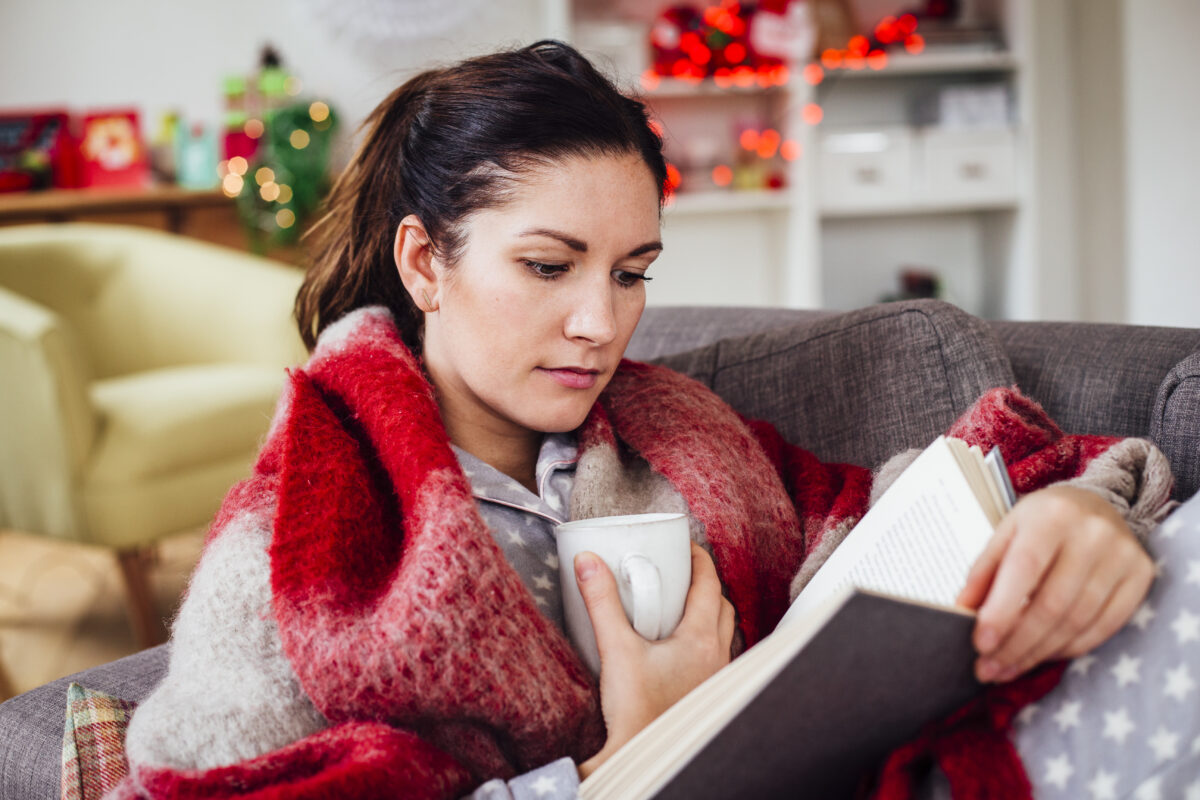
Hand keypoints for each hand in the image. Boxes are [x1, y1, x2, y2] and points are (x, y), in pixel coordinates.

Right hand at [576, 542, 735, 776]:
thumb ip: (601, 601)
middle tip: (682, 572)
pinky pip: (715, 657)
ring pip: (723, 633)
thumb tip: (587, 561)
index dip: (700, 560)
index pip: (710, 585)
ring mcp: (714, 678)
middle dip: (706, 584)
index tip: (687, 547)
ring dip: (709, 614)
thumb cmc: (635, 710)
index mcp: (702, 639)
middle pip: (722, 606)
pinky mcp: (704, 694)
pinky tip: (678, 647)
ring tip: (680, 606)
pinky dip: (703, 641)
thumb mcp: (615, 648)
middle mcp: (717, 657)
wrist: (640, 754)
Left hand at [957, 485, 1153, 682]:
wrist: (1096, 504)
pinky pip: (1104, 626)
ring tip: (1007, 667)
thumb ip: (984, 572)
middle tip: (988, 669)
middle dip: (1016, 644)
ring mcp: (1123, 556)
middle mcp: (1093, 534)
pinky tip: (1043, 655)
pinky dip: (1069, 648)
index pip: (1024, 570)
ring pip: (1077, 621)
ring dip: (1039, 653)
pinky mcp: (1141, 576)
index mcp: (1051, 515)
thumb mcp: (1006, 533)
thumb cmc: (1042, 522)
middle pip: (1052, 604)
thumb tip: (964, 613)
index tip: (981, 644)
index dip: (1002, 611)